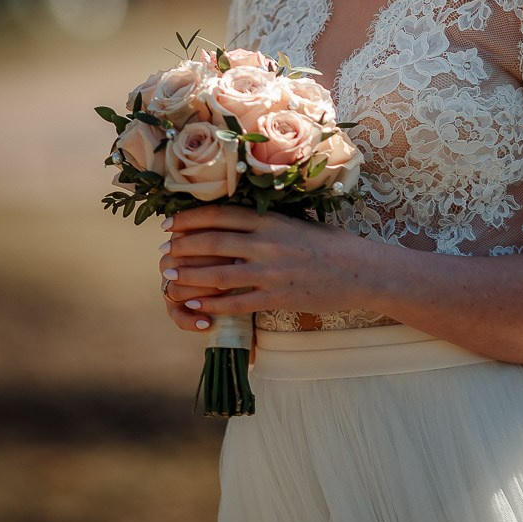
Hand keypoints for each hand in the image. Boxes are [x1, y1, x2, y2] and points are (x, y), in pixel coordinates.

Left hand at [157, 204, 379, 333]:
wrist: (358, 271)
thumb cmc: (328, 244)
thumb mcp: (295, 222)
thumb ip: (265, 221)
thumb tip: (232, 220)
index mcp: (270, 219)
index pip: (220, 215)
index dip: (190, 218)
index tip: (170, 222)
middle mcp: (266, 242)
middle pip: (211, 241)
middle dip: (182, 245)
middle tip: (164, 249)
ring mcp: (269, 271)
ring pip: (217, 272)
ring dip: (189, 274)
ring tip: (171, 275)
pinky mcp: (275, 297)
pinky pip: (236, 302)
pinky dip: (212, 305)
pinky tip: (196, 306)